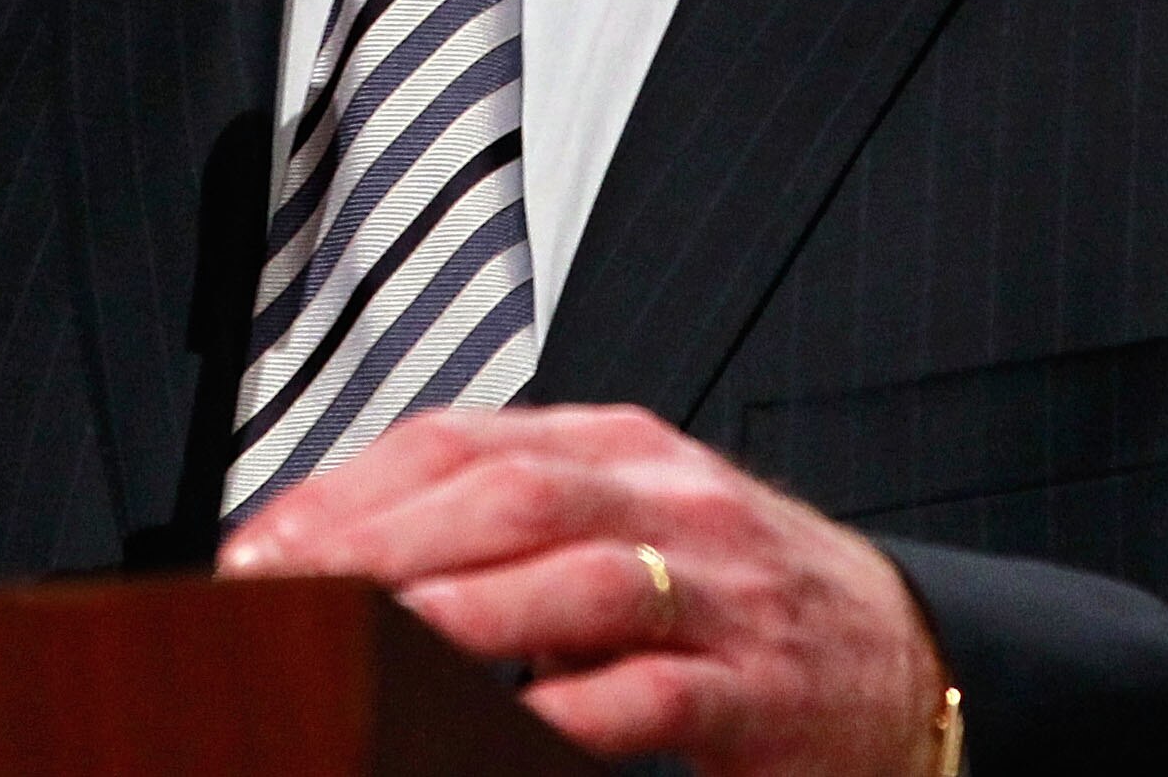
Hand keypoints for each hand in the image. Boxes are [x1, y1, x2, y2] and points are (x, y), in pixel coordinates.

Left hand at [218, 404, 946, 776]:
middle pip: (506, 496)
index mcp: (617, 446)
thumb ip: (507, 531)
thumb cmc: (735, 597)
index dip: (349, 491)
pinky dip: (571, 710)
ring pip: (575, 579)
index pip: (459, 441)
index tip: (261, 549)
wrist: (907, 655)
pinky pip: (651, 692)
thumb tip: (345, 561)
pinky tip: (506, 727)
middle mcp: (665, 496)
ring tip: (366, 643)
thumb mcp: (627, 527)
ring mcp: (717, 587)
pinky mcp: (756, 688)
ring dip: (459, 614)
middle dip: (382, 543)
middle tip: (285, 594)